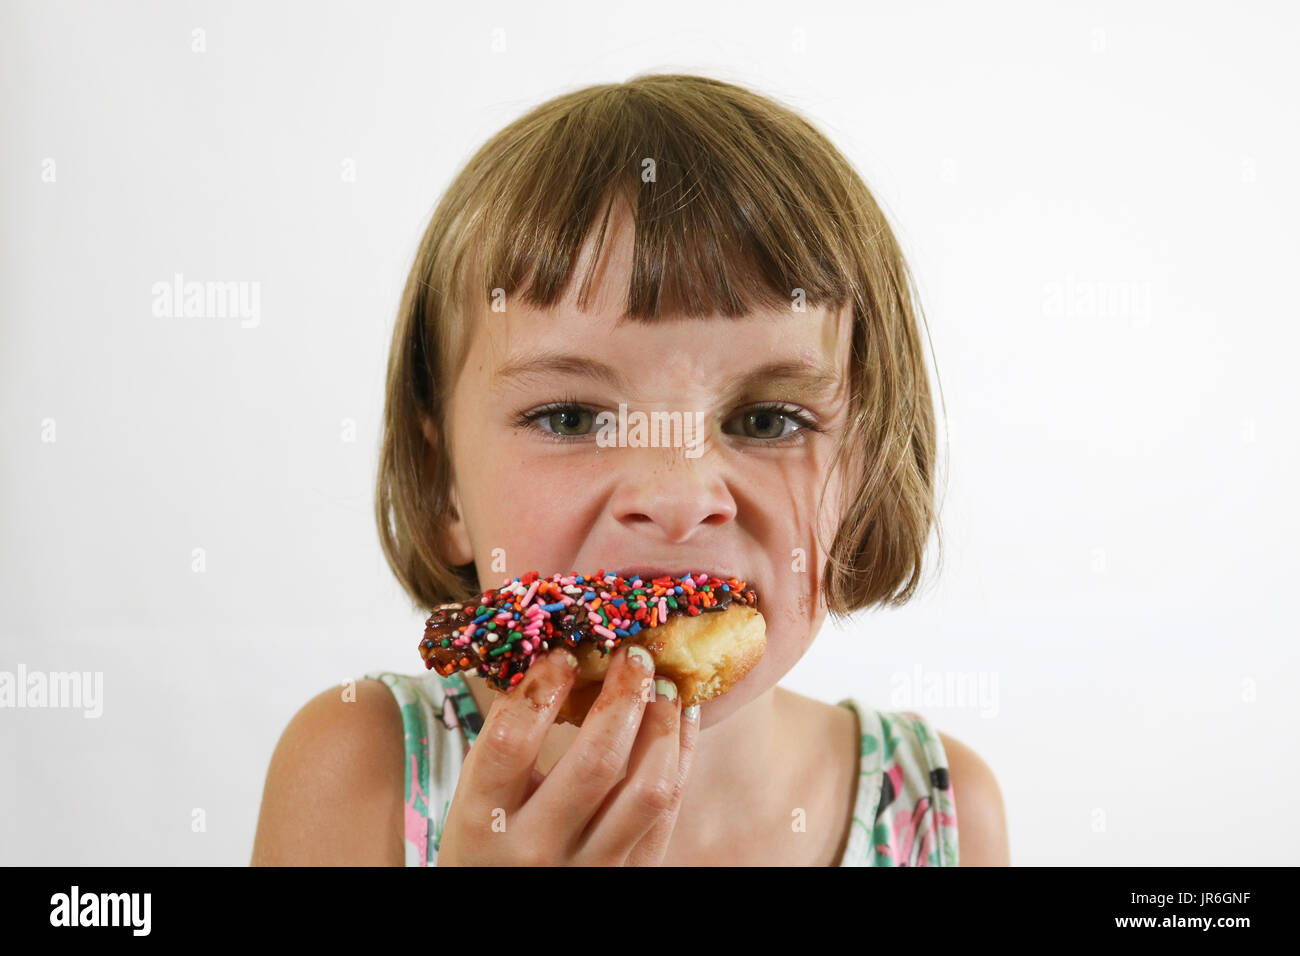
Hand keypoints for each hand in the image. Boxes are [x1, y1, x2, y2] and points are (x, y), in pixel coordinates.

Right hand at [436, 643, 697, 864]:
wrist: (505, 917)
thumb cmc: (485, 845)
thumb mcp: (473, 798)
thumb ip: (506, 738)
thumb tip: (549, 652)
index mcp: (483, 819)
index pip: (513, 740)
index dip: (542, 687)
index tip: (564, 651)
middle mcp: (536, 849)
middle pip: (595, 761)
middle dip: (622, 695)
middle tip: (633, 653)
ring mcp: (589, 869)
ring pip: (648, 789)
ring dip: (664, 726)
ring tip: (664, 685)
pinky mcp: (630, 878)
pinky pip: (669, 812)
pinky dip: (680, 756)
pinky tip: (681, 719)